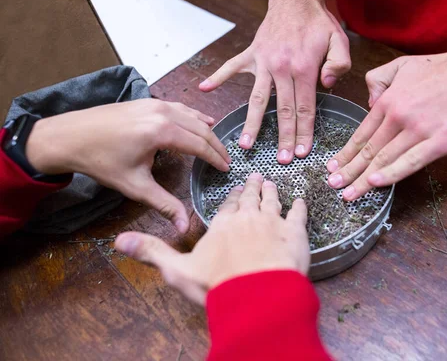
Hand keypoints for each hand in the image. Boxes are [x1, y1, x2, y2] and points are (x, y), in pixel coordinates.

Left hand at [26, 99, 230, 231]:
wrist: (69, 136)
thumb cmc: (101, 161)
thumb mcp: (135, 185)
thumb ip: (164, 203)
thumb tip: (183, 225)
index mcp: (162, 131)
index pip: (200, 144)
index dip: (216, 158)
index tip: (227, 168)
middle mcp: (162, 113)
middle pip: (200, 128)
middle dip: (216, 145)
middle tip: (227, 159)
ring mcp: (154, 104)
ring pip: (191, 115)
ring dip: (206, 130)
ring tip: (217, 144)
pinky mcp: (146, 102)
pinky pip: (179, 107)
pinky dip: (194, 116)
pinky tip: (200, 120)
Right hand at [114, 173, 309, 304]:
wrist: (257, 296)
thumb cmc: (217, 285)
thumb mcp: (177, 271)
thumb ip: (152, 252)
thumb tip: (118, 240)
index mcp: (222, 225)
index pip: (226, 206)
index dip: (230, 198)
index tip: (234, 190)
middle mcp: (247, 218)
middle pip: (249, 198)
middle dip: (251, 187)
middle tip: (255, 176)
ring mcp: (273, 223)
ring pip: (272, 201)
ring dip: (271, 191)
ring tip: (271, 183)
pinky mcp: (295, 234)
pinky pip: (298, 215)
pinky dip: (299, 206)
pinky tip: (300, 200)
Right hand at [199, 0, 350, 163]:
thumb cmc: (318, 22)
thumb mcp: (339, 40)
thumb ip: (339, 64)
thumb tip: (326, 85)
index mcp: (304, 67)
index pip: (305, 106)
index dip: (304, 131)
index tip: (302, 151)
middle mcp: (281, 68)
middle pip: (282, 109)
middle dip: (283, 137)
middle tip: (281, 159)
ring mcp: (263, 62)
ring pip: (257, 98)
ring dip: (251, 122)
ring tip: (245, 144)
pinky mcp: (251, 55)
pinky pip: (231, 68)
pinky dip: (217, 77)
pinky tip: (204, 89)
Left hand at [326, 33, 446, 199]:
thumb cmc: (444, 69)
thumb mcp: (402, 64)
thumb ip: (378, 80)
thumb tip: (369, 102)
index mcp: (388, 100)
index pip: (361, 133)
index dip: (346, 153)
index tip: (333, 166)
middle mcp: (398, 116)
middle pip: (368, 150)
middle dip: (348, 171)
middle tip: (333, 185)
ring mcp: (418, 130)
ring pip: (384, 159)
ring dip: (364, 179)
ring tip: (348, 193)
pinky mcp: (439, 142)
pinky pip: (410, 162)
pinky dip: (392, 174)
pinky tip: (376, 184)